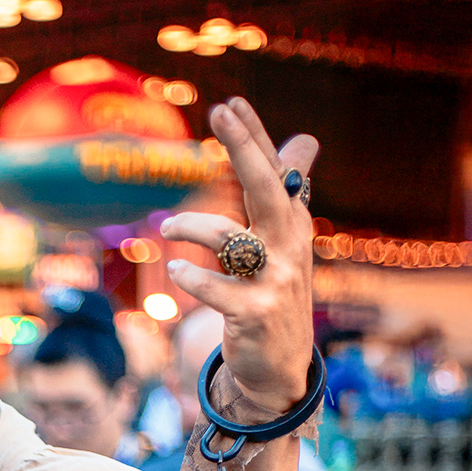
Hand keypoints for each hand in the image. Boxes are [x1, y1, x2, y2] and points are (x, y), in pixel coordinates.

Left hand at [161, 98, 318, 413]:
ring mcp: (274, 281)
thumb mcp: (283, 243)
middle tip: (219, 113)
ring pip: (228, 238)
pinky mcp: (253, 313)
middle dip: (244, 149)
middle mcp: (289, 247)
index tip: (231, 103)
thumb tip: (306, 139)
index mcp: (291, 224)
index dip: (255, 137)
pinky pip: (215, 287)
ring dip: (190, 226)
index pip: (275, 172)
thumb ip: (286, 193)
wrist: (279, 367)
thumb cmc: (274, 293)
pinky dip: (190, 277)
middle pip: (267, 188)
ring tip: (166, 227)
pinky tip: (176, 272)